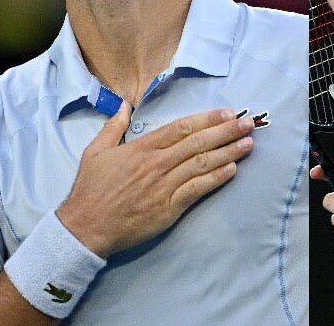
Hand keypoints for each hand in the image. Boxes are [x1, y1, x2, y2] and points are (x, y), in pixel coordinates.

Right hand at [57, 103, 253, 257]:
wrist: (85, 227)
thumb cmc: (90, 190)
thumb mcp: (95, 152)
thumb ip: (113, 126)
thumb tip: (125, 106)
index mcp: (142, 148)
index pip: (181, 127)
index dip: (207, 119)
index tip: (226, 112)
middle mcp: (156, 163)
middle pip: (198, 142)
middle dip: (226, 131)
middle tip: (248, 122)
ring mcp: (163, 185)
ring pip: (202, 163)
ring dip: (228, 152)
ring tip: (248, 143)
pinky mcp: (168, 208)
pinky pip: (197, 189)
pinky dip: (216, 179)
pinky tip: (232, 170)